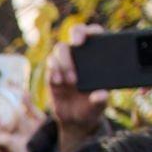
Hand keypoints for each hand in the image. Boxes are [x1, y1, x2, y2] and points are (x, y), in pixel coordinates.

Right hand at [46, 24, 110, 144]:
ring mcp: (65, 63)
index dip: (92, 30)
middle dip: (76, 34)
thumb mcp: (99, 106)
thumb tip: (101, 95)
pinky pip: (50, 65)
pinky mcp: (53, 73)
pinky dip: (54, 70)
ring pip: (60, 48)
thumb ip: (100, 100)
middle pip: (76, 32)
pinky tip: (59, 82)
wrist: (75, 120)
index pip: (95, 34)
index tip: (89, 37)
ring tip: (71, 80)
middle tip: (78, 44)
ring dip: (65, 61)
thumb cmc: (91, 107)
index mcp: (96, 57)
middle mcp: (80, 55)